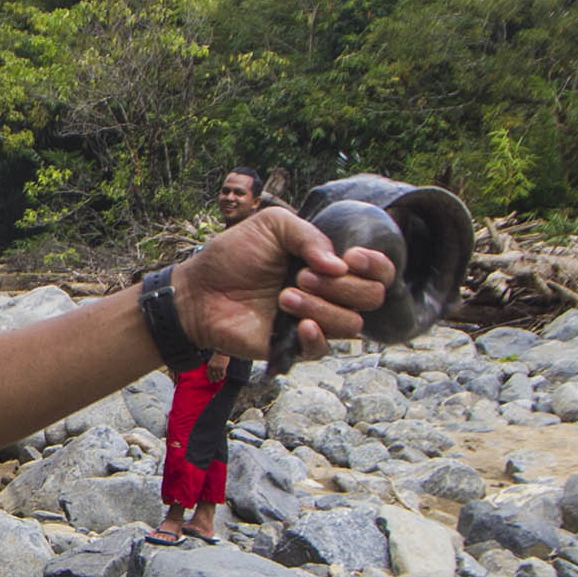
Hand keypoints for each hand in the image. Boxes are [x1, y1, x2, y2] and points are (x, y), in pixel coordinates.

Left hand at [171, 209, 391, 365]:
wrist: (199, 290)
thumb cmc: (233, 255)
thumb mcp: (272, 225)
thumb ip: (309, 235)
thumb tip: (340, 265)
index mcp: (329, 263)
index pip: (378, 270)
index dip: (376, 265)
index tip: (352, 256)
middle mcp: (328, 292)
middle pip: (372, 297)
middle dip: (344, 286)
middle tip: (302, 275)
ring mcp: (314, 320)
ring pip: (352, 324)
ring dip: (322, 307)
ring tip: (284, 296)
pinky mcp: (294, 347)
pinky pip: (324, 350)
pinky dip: (316, 336)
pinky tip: (298, 323)